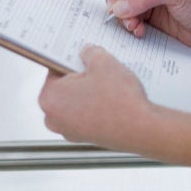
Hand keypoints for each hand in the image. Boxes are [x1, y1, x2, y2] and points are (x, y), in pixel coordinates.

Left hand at [38, 45, 154, 148]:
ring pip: (77, 101)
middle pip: (65, 87)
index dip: (71, 59)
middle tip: (99, 69)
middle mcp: (53, 118)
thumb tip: (87, 53)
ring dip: (90, 92)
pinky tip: (114, 99)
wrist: (141, 129)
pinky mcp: (86, 138)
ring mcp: (69, 131)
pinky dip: (97, 106)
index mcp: (49, 97)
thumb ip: (90, 52)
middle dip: (80, 77)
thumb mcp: (104, 62)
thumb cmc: (119, 101)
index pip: (54, 69)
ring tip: (110, 85)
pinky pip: (87, 115)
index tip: (80, 55)